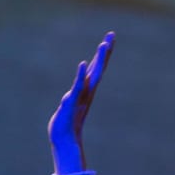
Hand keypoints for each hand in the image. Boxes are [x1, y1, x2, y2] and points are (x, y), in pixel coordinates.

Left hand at [49, 31, 114, 174]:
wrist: (63, 140)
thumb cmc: (66, 124)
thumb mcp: (70, 106)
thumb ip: (73, 99)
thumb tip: (72, 95)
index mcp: (87, 91)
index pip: (96, 69)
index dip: (103, 54)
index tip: (109, 39)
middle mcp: (87, 92)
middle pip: (98, 68)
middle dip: (104, 52)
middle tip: (111, 35)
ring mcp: (81, 96)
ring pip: (92, 75)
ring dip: (98, 60)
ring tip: (103, 44)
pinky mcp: (72, 102)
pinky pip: (78, 87)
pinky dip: (81, 76)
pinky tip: (83, 64)